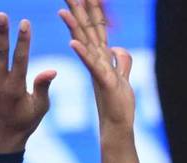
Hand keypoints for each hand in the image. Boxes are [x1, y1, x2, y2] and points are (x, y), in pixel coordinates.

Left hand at [0, 13, 55, 152]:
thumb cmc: (24, 124)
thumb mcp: (39, 109)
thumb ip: (43, 87)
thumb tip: (51, 70)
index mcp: (17, 87)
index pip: (21, 57)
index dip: (23, 39)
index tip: (24, 22)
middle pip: (0, 52)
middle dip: (1, 32)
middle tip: (1, 14)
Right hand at [60, 0, 135, 129]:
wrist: (117, 126)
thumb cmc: (118, 104)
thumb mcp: (123, 77)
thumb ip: (122, 61)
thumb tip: (119, 49)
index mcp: (101, 58)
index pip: (95, 29)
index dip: (92, 10)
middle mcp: (97, 62)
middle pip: (87, 31)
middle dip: (79, 10)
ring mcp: (98, 71)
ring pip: (86, 44)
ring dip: (75, 27)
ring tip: (64, 10)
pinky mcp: (103, 82)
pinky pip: (92, 65)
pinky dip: (83, 54)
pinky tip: (73, 43)